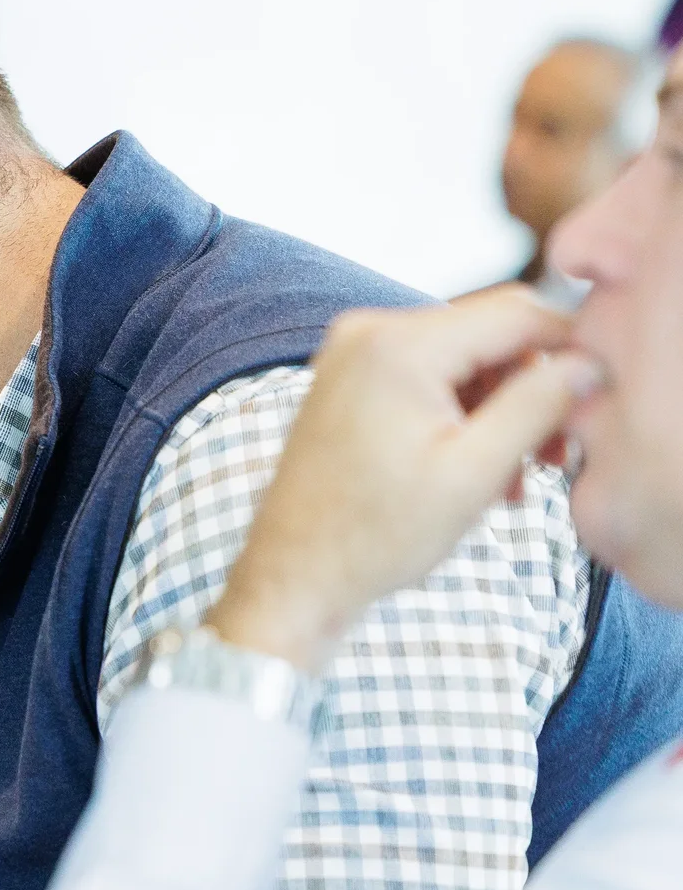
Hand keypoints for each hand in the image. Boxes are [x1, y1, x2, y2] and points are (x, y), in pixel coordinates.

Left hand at [208, 290, 601, 670]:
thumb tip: (588, 362)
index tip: (594, 399)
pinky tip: (474, 469)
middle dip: (528, 391)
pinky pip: (426, 375)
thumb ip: (538, 405)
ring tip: (510, 479)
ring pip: (462, 358)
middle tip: (552, 458)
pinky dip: (459, 414)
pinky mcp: (346, 379)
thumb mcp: (475, 472)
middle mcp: (366, 332)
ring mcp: (349, 353)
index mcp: (398, 345)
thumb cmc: (374, 537)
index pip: (517, 312)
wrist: (294, 576)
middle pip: (488, 334)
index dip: (569, 349)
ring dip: (497, 410)